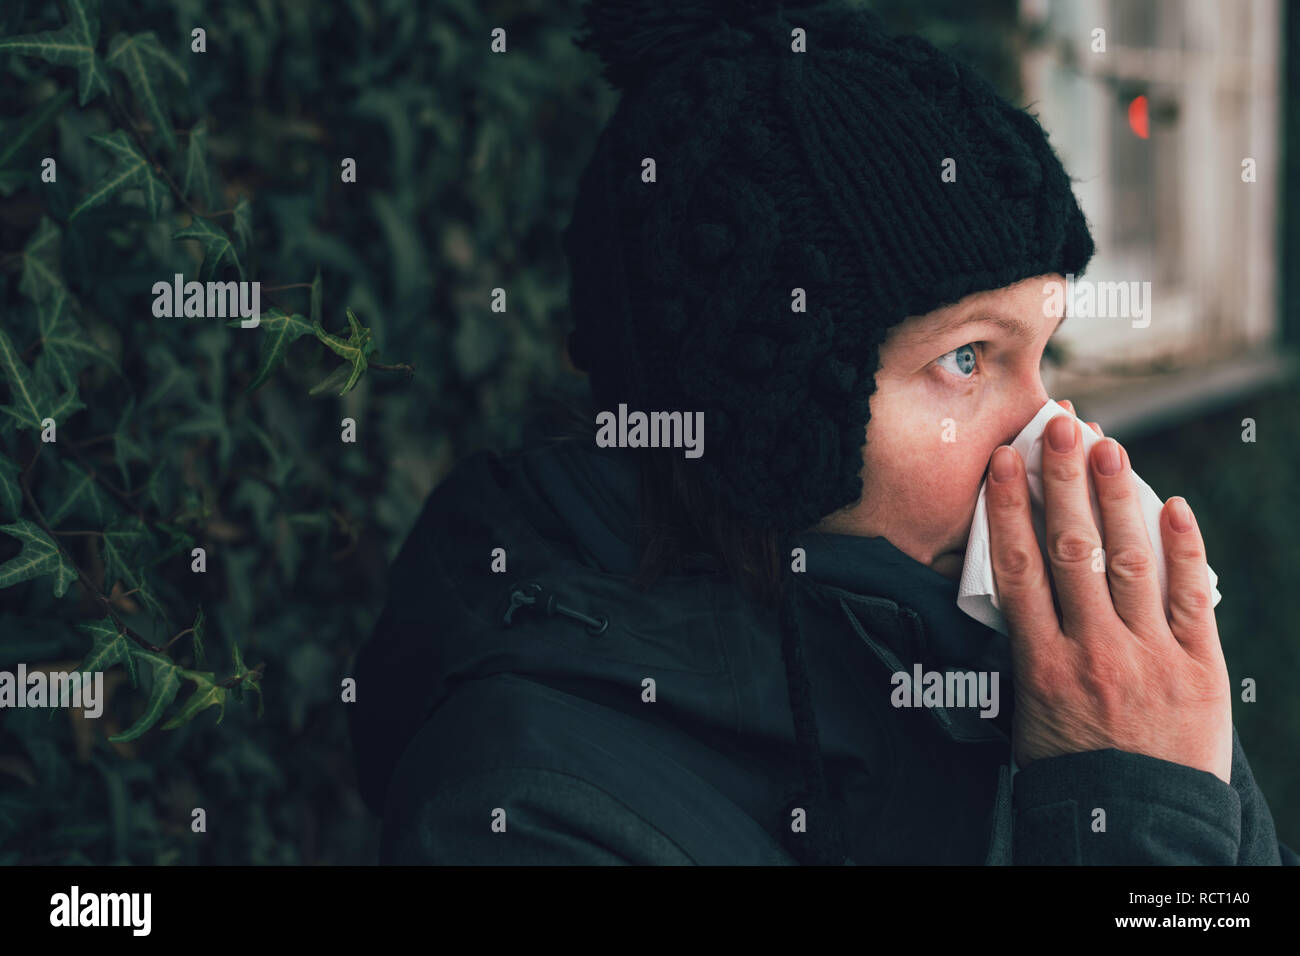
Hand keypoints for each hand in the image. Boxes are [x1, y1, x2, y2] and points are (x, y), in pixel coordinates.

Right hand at [986, 402, 1232, 783]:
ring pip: (1128, 562)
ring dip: (1117, 497)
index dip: (1009, 508)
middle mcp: (1093, 652)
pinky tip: (1172, 506)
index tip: (1005, 461)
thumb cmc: (1070, 770)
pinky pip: (1190, 599)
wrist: (1134, 828)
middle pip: (1072, 549)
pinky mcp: (1199, 670)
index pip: (1018, 568)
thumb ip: (1028, 648)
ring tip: (1109, 445)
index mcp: (1040, 664)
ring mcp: (1149, 657)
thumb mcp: (1026, 712)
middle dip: (1064, 480)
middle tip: (1060, 425)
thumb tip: (1024, 588)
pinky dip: (1182, 549)